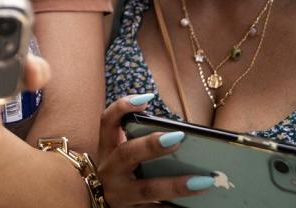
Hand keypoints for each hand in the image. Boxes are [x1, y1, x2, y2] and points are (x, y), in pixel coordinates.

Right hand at [97, 95, 213, 206]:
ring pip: (146, 189)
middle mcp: (110, 169)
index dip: (122, 108)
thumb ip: (140, 142)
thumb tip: (182, 136)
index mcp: (108, 148)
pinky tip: (196, 207)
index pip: (107, 122)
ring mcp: (120, 194)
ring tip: (202, 181)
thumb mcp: (121, 154)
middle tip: (178, 138)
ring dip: (174, 185)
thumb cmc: (119, 173)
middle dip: (150, 146)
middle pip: (126, 154)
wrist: (93, 202)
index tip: (145, 98)